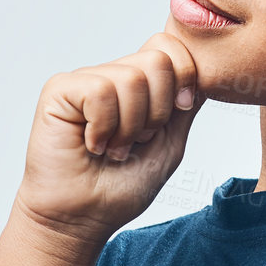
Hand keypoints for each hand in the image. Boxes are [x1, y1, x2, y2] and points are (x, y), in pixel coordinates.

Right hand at [14, 32, 206, 241]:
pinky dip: (103, 128)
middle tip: (136, 141)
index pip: (170, 47)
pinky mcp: (59, 90)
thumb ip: (185, 105)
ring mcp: (85, 80)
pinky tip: (91, 145)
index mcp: (139, 84)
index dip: (185, 76)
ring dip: (129, 128)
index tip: (180, 110)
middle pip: (157, 60)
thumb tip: (206, 69)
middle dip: (157, 112)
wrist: (82, 218)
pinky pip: (100, 92)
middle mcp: (112, 75)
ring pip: (131, 79)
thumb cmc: (121, 187)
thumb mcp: (170, 142)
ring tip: (112, 149)